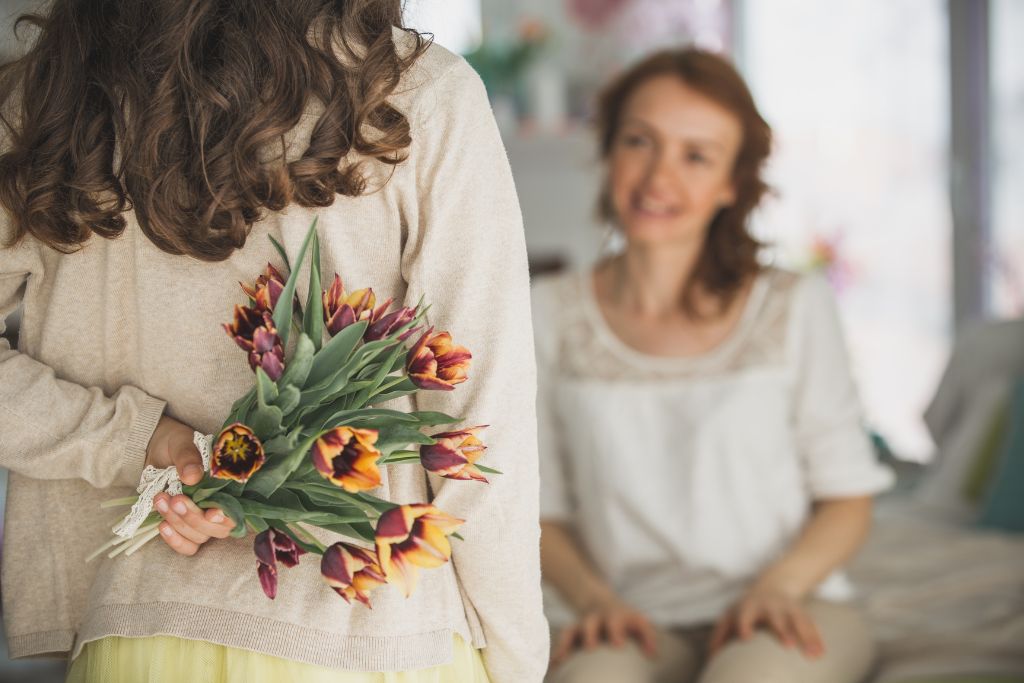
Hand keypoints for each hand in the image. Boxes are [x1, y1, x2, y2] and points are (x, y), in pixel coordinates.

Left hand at [145, 415, 234, 555]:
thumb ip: (187, 457)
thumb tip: (192, 476)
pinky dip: (174, 540)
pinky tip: (162, 526)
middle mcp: (218, 506)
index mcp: (228, 486)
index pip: (236, 511)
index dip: (226, 517)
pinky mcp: (183, 526)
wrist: (156, 447)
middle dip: (194, 518)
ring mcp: (200, 518)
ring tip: (160, 500)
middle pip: (217, 530)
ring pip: (198, 536)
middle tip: (174, 499)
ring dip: (178, 523)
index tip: (212, 513)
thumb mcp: (181, 442)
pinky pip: (187, 545)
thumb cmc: (175, 443)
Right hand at [551, 596, 657, 667]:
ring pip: (575, 629)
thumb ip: (647, 637)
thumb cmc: (625, 621)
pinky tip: (556, 664)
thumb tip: (653, 655)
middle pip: (593, 622)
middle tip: (590, 647)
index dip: (617, 630)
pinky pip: (565, 639)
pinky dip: (560, 650)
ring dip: (569, 642)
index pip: (619, 620)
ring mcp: (584, 624)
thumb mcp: (637, 623)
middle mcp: (599, 619)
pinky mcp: (574, 631)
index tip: (618, 644)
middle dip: (591, 633)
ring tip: (564, 658)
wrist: (599, 601)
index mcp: (618, 616)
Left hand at [708, 584, 823, 659]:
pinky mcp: (801, 613)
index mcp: (749, 607)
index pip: (745, 615)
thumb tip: (711, 658)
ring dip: (806, 636)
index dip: (744, 624)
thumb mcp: (731, 616)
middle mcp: (770, 606)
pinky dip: (817, 638)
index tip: (745, 637)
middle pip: (776, 617)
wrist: (773, 585)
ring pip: (798, 620)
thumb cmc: (747, 609)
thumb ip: (720, 636)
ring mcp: (787, 608)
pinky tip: (822, 653)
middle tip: (788, 645)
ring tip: (812, 655)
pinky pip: (811, 625)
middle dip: (782, 629)